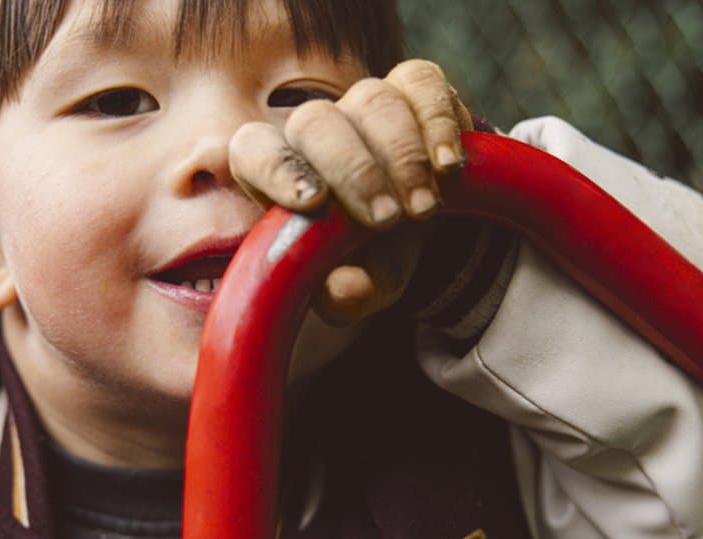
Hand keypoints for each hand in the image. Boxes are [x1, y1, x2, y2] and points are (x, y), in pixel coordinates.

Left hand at [230, 59, 472, 324]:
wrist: (424, 229)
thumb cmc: (373, 257)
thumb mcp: (362, 286)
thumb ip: (348, 292)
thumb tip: (345, 289)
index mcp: (282, 175)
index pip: (254, 150)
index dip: (277, 169)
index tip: (312, 202)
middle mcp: (315, 130)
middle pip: (315, 122)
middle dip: (355, 171)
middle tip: (387, 219)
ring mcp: (364, 103)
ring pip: (372, 100)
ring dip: (401, 156)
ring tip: (424, 209)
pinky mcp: (413, 88)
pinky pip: (420, 82)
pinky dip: (437, 122)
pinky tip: (448, 165)